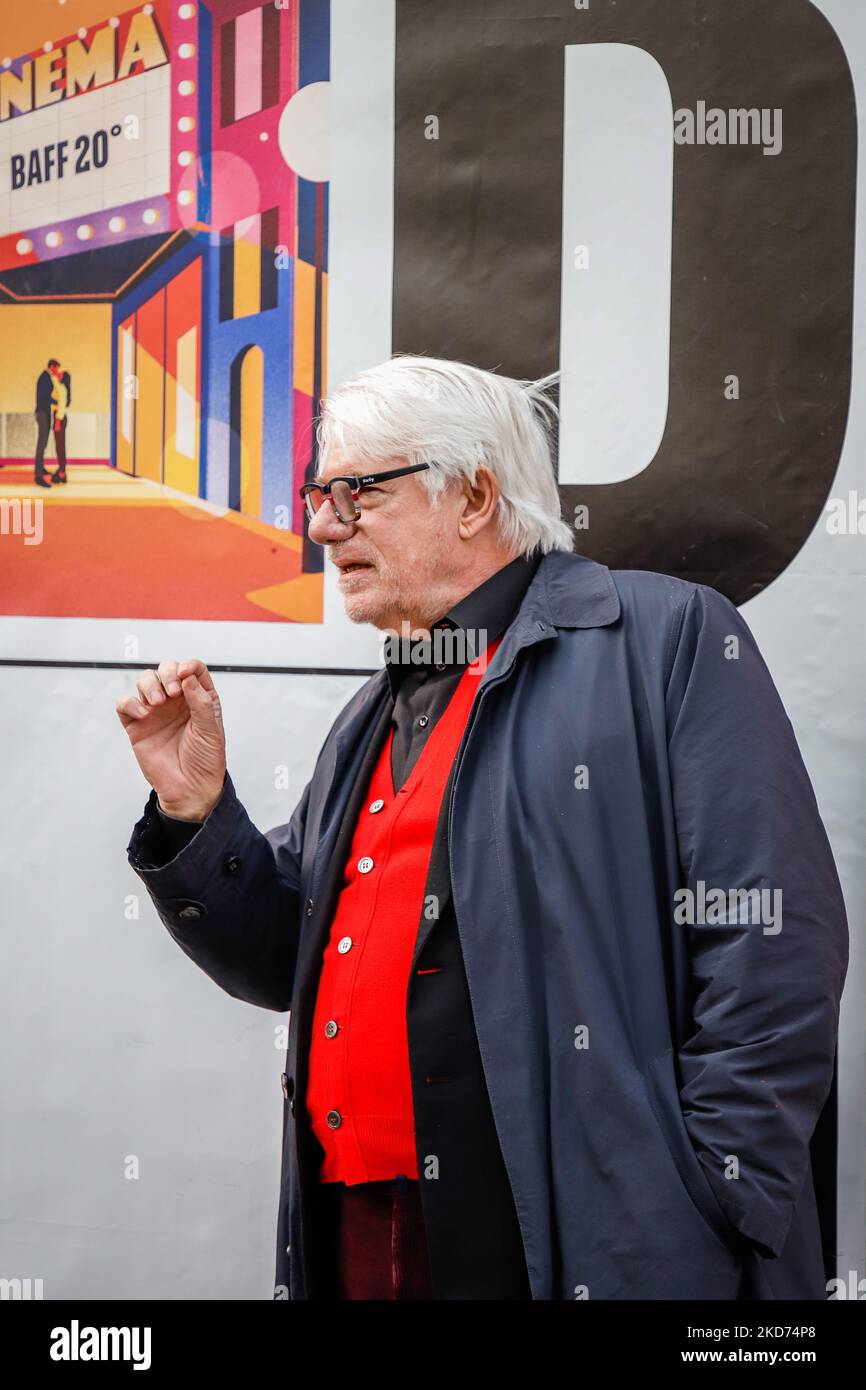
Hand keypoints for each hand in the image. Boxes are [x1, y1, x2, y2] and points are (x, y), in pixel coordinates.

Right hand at [116, 659, 226, 820]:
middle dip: (167, 673)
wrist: (189, 789)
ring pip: (144, 680)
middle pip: (166, 669)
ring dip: (149, 684)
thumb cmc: (205, 760)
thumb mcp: (211, 730)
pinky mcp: (136, 725)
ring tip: (158, 703)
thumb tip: (188, 676)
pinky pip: (125, 704)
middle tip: (172, 694)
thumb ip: (201, 702)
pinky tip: (143, 714)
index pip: (192, 669)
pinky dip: (129, 703)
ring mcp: (155, 711)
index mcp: (199, 698)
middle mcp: (176, 701)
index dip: (187, 666)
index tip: (184, 675)